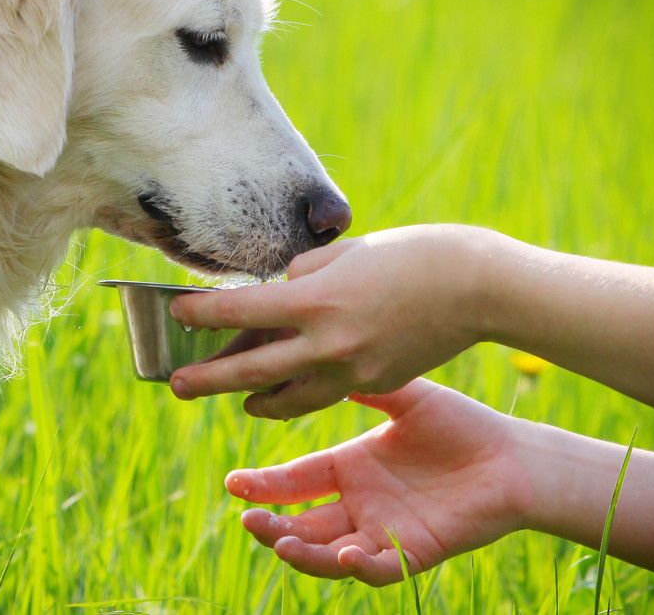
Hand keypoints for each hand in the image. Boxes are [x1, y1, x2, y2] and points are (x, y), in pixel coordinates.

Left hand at [169, 224, 498, 418]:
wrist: (477, 286)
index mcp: (313, 301)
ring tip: (234, 398)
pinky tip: (284, 392)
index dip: (201, 313)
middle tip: (176, 385)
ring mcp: (352, 371)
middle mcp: (326, 343)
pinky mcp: (374, 383)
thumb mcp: (343, 253)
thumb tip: (274, 296)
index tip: (177, 312)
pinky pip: (323, 395)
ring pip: (287, 398)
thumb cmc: (410, 253)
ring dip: (253, 399)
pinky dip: (297, 395)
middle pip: (250, 370)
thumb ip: (301, 276)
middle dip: (207, 378)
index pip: (238, 312)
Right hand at [232, 379, 532, 584]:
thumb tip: (313, 353)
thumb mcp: (403, 397)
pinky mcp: (414, 552)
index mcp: (350, 468)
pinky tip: (346, 554)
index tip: (233, 483)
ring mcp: (384, 531)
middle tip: (248, 519)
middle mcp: (359, 504)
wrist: (515, 457)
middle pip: (301, 524)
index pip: (294, 482)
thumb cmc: (461, 424)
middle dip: (270, 526)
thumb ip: (360, 384)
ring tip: (281, 542)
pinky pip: (379, 568)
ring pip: (329, 553)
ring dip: (301, 553)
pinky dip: (360, 568)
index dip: (262, 486)